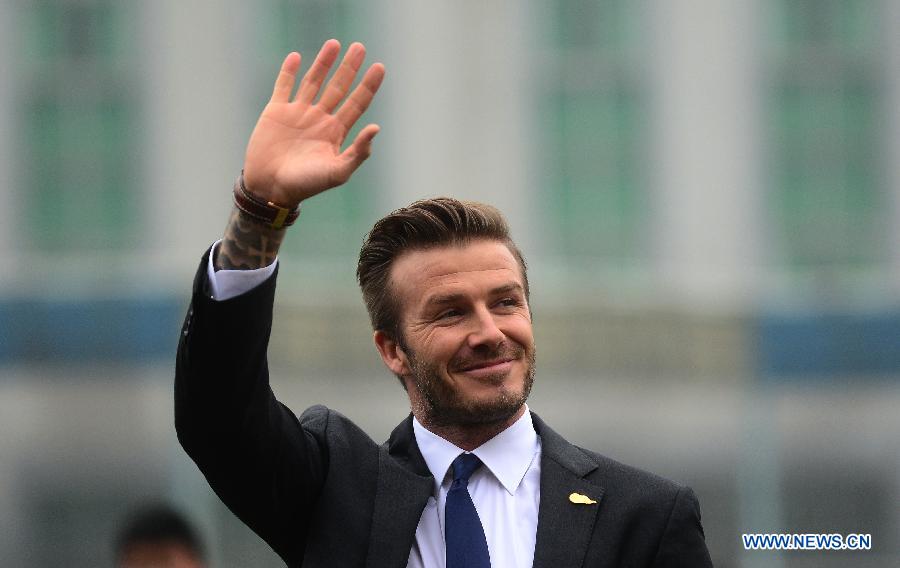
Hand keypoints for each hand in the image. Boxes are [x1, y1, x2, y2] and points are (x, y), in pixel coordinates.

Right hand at [242, 40, 384, 207]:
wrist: (271, 189)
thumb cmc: (306, 185)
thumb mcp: (337, 172)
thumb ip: (358, 152)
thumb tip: (376, 128)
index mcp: (336, 132)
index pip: (357, 103)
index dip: (368, 86)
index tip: (380, 67)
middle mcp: (319, 119)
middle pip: (338, 87)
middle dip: (349, 68)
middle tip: (360, 47)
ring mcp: (298, 114)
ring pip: (313, 81)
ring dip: (323, 63)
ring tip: (334, 44)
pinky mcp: (276, 112)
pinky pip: (284, 86)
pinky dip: (288, 71)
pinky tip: (296, 57)